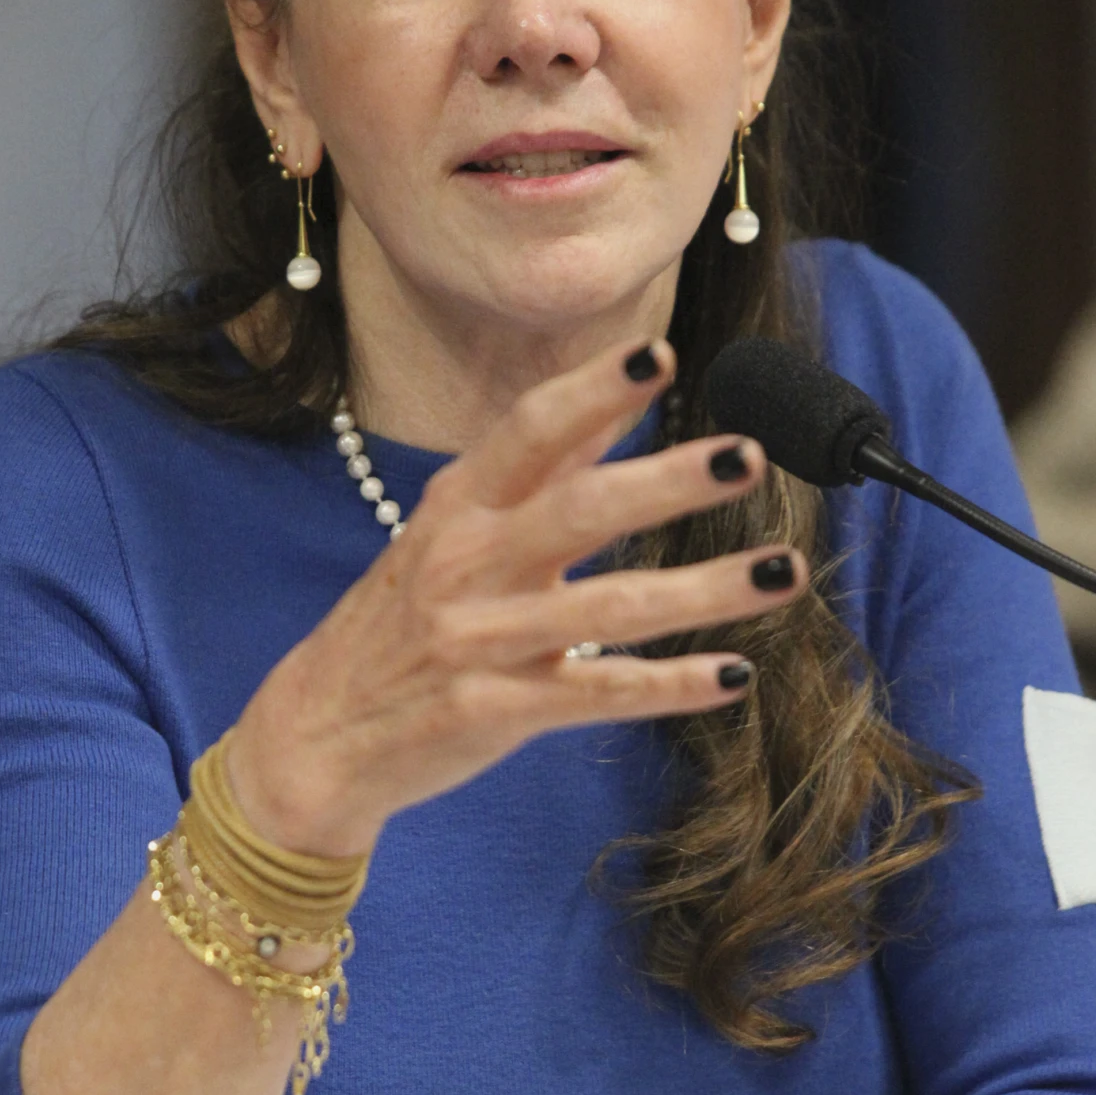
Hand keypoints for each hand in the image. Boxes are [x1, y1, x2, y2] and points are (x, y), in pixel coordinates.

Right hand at [226, 337, 806, 858]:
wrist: (313, 739)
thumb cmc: (396, 626)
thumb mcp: (446, 533)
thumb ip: (533, 474)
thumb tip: (610, 398)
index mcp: (456, 507)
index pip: (529, 431)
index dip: (593, 390)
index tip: (663, 355)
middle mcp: (466, 564)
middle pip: (578, 509)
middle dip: (667, 479)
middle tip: (748, 454)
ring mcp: (481, 640)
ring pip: (608, 608)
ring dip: (703, 590)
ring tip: (782, 571)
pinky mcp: (496, 710)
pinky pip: (598, 695)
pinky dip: (670, 685)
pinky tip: (735, 674)